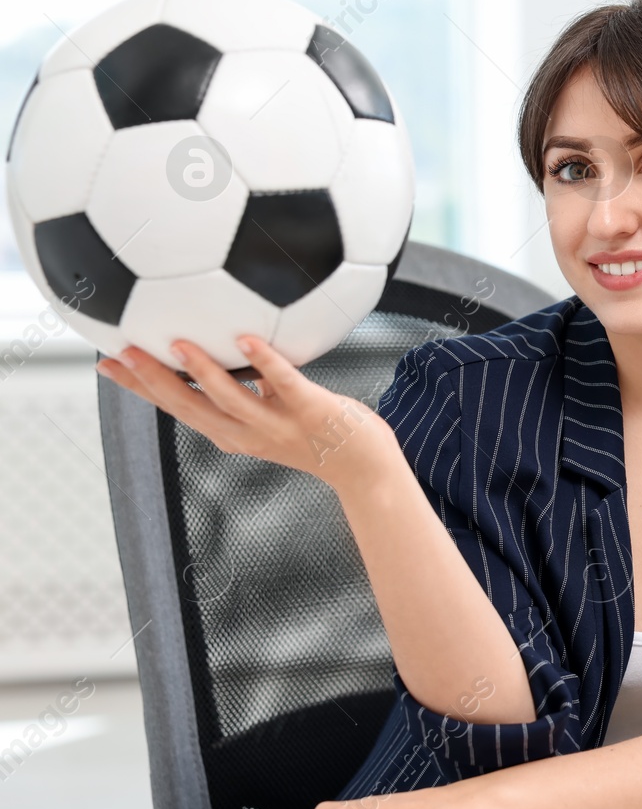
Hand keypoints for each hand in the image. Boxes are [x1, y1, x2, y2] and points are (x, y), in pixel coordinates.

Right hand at [95, 336, 394, 493]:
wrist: (366, 468)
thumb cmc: (321, 436)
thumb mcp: (273, 415)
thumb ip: (250, 389)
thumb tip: (229, 348)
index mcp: (234, 433)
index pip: (178, 408)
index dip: (141, 388)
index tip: (108, 365)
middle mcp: (249, 434)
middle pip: (191, 407)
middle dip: (153, 381)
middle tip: (122, 353)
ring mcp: (280, 425)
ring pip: (232, 400)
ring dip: (203, 372)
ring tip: (176, 344)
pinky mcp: (311, 411)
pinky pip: (284, 384)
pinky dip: (265, 363)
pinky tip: (247, 340)